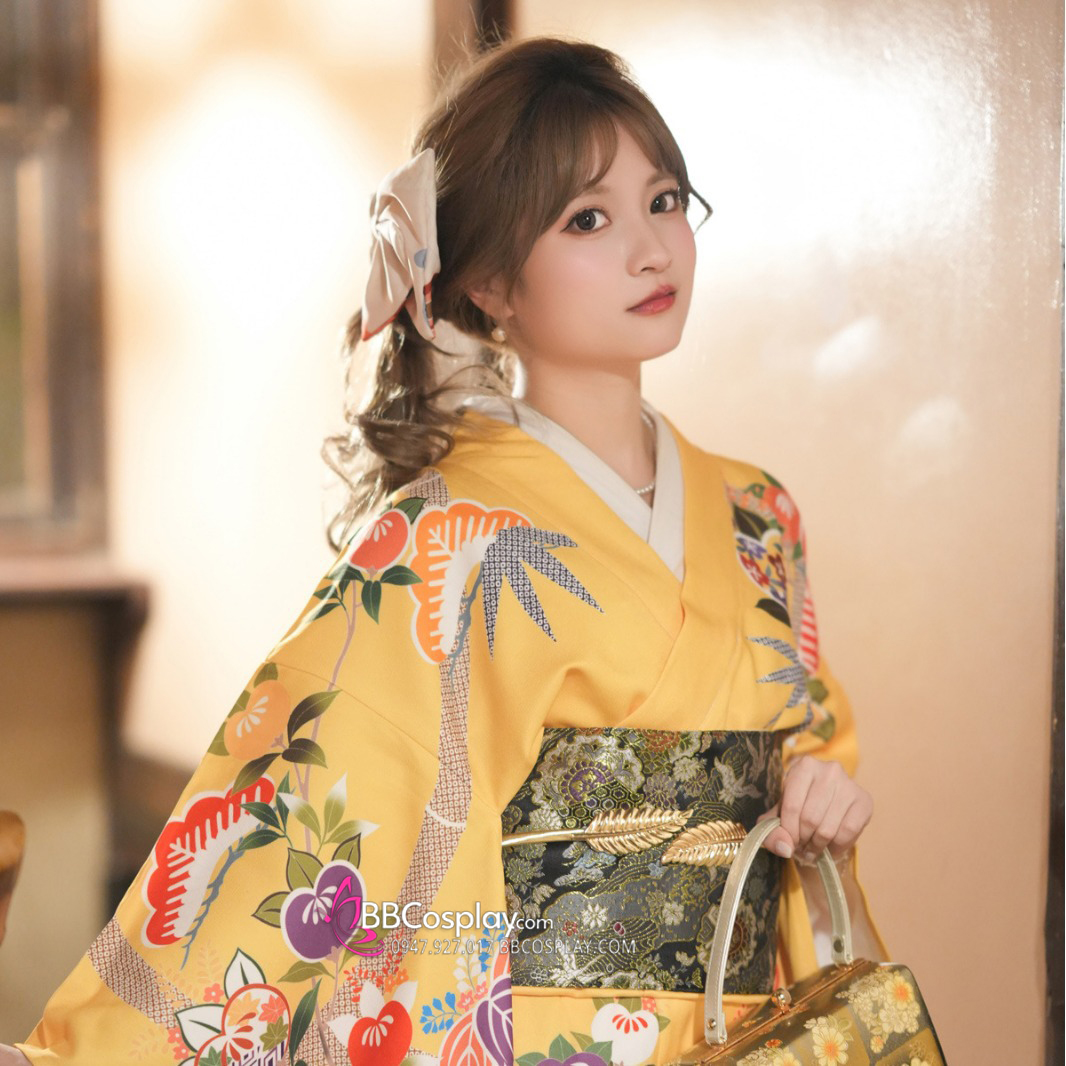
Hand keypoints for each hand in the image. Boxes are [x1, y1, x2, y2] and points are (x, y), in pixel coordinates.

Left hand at [757, 756, 871, 863]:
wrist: (827, 800)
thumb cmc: (799, 804)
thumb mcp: (778, 813)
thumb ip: (771, 831)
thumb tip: (785, 848)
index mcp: (804, 766)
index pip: (792, 806)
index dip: (788, 831)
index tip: (788, 842)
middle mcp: (829, 770)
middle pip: (811, 818)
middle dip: (803, 840)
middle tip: (801, 847)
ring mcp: (849, 784)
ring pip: (829, 828)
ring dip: (818, 846)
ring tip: (813, 849)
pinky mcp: (865, 801)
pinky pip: (849, 832)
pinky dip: (837, 847)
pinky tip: (830, 848)